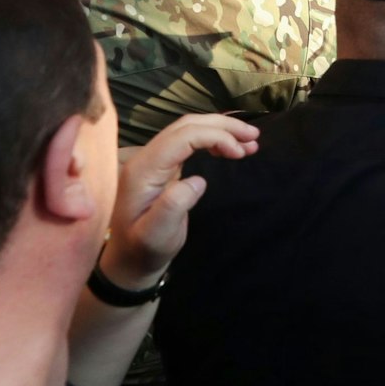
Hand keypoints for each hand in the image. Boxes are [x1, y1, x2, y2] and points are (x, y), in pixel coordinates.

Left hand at [101, 114, 259, 289]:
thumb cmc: (145, 249)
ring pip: (189, 129)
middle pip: (187, 125)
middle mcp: (146, 158)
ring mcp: (153, 160)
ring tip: (250, 141)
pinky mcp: (162, 166)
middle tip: (254, 136)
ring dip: (221, 130)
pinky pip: (189, 141)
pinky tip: (231, 148)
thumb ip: (173, 206)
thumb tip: (198, 180)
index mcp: (143, 169)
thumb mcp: (157, 235)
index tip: (240, 153)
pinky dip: (213, 139)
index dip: (215, 136)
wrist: (130, 260)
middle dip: (223, 126)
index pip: (183, 136)